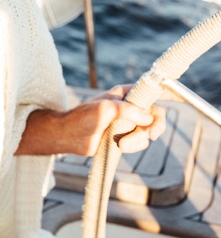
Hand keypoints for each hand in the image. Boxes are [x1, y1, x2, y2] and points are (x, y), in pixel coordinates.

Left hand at [17, 85, 165, 155]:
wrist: (68, 136)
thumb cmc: (82, 118)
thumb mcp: (105, 109)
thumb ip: (128, 110)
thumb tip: (149, 119)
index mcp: (124, 93)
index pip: (150, 92)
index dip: (162, 97)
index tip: (169, 106)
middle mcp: (129, 106)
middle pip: (155, 115)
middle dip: (154, 126)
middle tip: (151, 135)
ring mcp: (127, 122)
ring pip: (148, 131)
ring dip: (138, 140)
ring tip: (120, 143)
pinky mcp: (124, 136)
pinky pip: (140, 142)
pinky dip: (133, 145)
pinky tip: (119, 146)